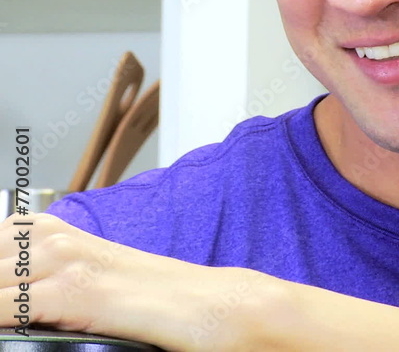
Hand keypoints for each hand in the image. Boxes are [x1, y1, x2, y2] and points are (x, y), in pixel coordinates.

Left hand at [0, 213, 271, 350]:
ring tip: (7, 319)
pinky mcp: (77, 291)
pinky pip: (5, 305)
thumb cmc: (162, 300)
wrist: (215, 305)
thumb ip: (48, 282)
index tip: (6, 295)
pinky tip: (3, 326)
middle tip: (9, 306)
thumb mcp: (92, 282)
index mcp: (55, 234)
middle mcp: (55, 239)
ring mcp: (65, 261)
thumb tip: (16, 300)